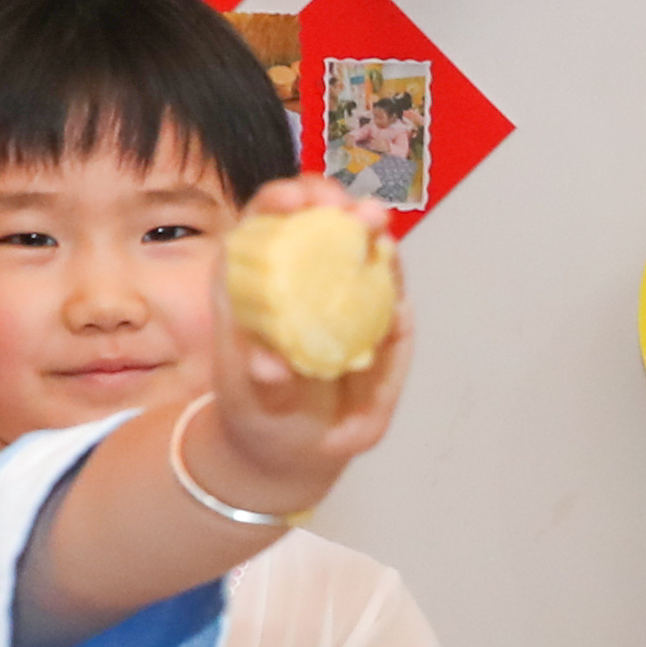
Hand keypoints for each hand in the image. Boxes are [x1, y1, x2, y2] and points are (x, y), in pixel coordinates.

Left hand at [193, 177, 405, 511]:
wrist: (296, 446)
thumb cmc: (262, 416)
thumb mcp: (254, 404)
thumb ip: (264, 385)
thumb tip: (269, 366)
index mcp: (253, 285)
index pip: (262, 226)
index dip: (278, 202)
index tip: (297, 200)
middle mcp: (299, 279)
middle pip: (315, 224)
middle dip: (335, 203)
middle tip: (354, 208)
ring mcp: (340, 297)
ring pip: (357, 249)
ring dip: (371, 231)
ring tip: (379, 227)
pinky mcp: (375, 320)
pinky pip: (387, 293)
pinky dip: (391, 279)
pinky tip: (391, 272)